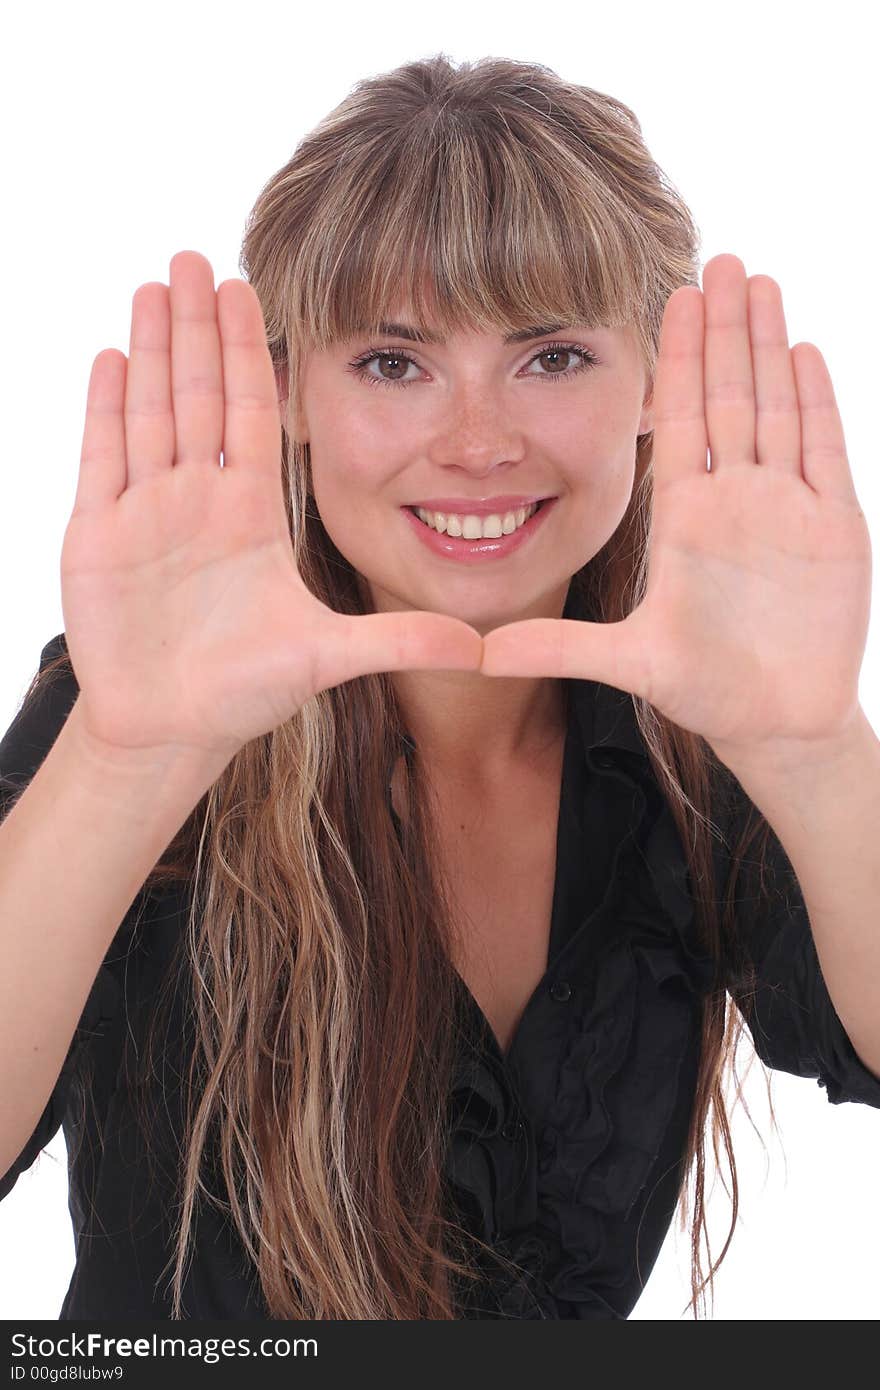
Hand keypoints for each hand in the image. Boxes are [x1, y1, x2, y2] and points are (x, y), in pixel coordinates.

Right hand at [61, 251, 481, 765]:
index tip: (253, 289)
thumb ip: (401, 642)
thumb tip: (486, 648)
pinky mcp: (98, 536)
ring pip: (151, 412)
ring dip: (152, 349)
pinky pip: (103, 458)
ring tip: (155, 282)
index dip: (250, 352)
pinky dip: (105, 409)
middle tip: (196, 255)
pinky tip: (111, 357)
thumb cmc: (245, 691)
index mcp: (252, 515)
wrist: (173, 728)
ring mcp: (147, 514)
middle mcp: (199, 502)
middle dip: (197, 326)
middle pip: (200, 395)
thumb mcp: (327, 655)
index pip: (254, 414)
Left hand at [480, 253, 871, 771]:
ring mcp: (785, 507)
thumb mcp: (629, 662)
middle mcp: (733, 499)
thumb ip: (559, 649)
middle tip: (719, 258)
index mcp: (684, 516)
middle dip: (723, 328)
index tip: (667, 299)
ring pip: (775, 406)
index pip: (675, 419)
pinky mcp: (834, 526)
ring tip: (760, 280)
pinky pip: (823, 449)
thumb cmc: (705, 690)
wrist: (775, 720)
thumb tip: (477, 656)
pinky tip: (803, 351)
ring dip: (767, 345)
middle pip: (727, 395)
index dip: (674, 360)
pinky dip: (815, 401)